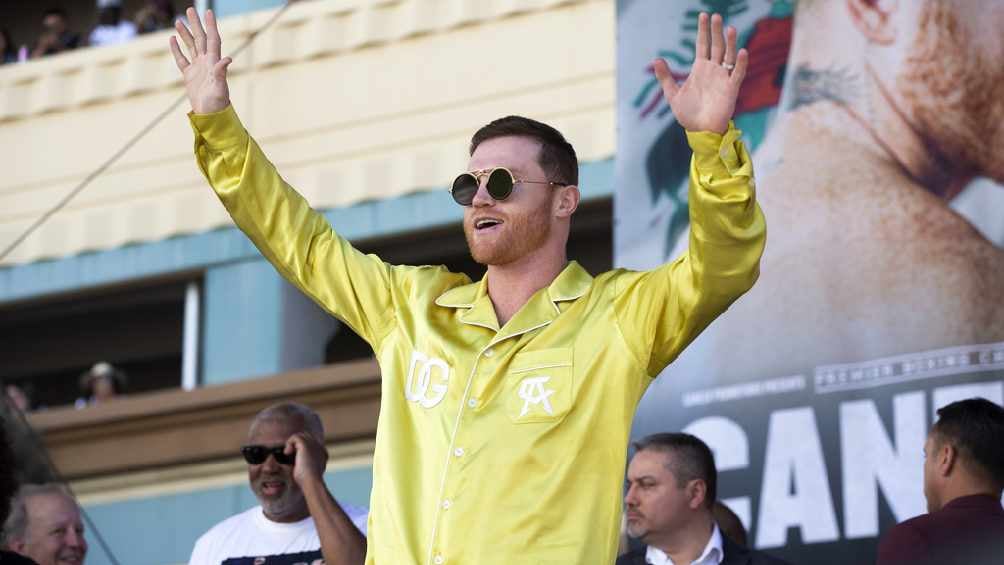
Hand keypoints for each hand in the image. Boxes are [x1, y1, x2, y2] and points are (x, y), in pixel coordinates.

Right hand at [169, 7, 231, 113]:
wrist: (210, 116)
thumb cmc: (217, 103)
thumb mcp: (221, 87)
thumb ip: (222, 72)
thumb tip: (227, 59)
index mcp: (214, 62)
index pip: (213, 39)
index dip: (211, 26)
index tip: (208, 12)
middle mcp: (207, 63)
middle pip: (201, 39)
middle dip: (196, 24)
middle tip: (190, 9)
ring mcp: (198, 69)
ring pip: (191, 47)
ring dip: (185, 34)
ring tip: (178, 21)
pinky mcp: (189, 76)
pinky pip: (182, 59)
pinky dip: (177, 49)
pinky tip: (172, 39)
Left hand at [286, 432, 328, 487]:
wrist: (312, 482)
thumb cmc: (307, 482)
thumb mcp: (307, 473)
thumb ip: (304, 465)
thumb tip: (297, 463)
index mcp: (323, 453)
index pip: (311, 444)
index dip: (301, 448)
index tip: (294, 457)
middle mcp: (319, 447)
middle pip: (306, 437)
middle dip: (296, 444)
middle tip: (289, 455)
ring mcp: (314, 444)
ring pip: (300, 436)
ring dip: (292, 443)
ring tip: (288, 454)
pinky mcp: (306, 444)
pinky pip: (295, 437)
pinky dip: (289, 443)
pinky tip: (287, 453)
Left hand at [654, 13, 747, 133]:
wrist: (700, 131)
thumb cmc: (688, 114)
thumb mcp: (672, 94)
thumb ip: (665, 77)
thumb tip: (656, 59)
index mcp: (700, 69)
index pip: (702, 44)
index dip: (703, 30)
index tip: (704, 15)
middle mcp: (713, 70)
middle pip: (716, 46)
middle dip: (716, 31)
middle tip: (716, 16)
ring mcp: (723, 78)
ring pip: (728, 56)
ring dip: (730, 42)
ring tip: (730, 28)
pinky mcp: (731, 89)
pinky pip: (737, 73)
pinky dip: (741, 63)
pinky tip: (742, 51)